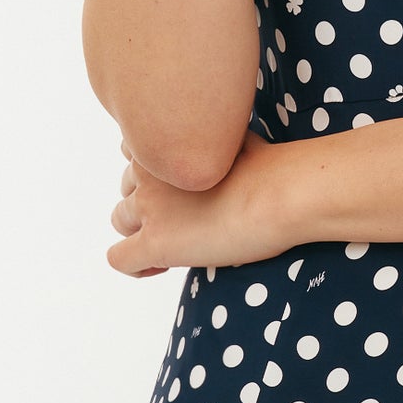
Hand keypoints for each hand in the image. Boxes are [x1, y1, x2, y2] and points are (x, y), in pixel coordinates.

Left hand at [107, 132, 300, 275]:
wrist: (282, 192)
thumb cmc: (270, 165)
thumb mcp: (232, 136)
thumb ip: (209, 141)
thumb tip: (219, 148)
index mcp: (164, 143)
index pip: (134, 155)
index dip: (155, 176)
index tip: (180, 190)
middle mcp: (148, 171)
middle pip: (128, 189)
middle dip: (152, 204)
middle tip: (188, 218)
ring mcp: (149, 207)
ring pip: (120, 220)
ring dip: (143, 231)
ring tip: (178, 242)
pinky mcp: (155, 243)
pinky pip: (120, 259)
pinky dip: (137, 266)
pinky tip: (162, 267)